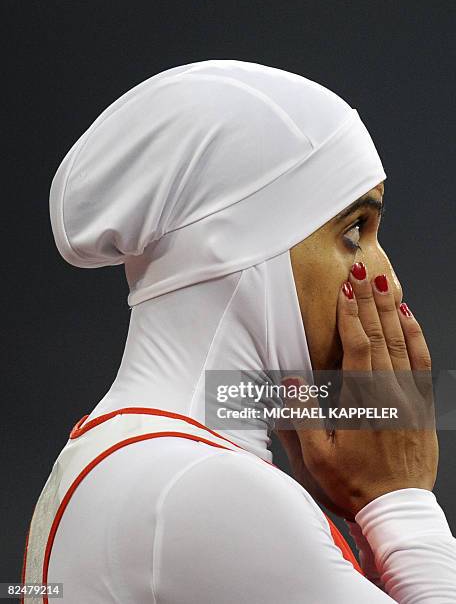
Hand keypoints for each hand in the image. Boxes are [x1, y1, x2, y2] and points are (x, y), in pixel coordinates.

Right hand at [276, 263, 437, 520]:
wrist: (396, 508)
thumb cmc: (353, 483)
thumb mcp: (316, 457)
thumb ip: (302, 415)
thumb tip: (292, 379)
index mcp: (364, 402)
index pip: (358, 346)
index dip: (351, 314)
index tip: (346, 289)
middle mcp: (390, 393)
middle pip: (381, 336)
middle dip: (369, 301)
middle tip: (363, 272)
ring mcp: (410, 397)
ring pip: (402, 344)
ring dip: (391, 311)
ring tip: (383, 284)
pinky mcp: (422, 405)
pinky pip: (421, 362)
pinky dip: (415, 336)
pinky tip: (408, 319)